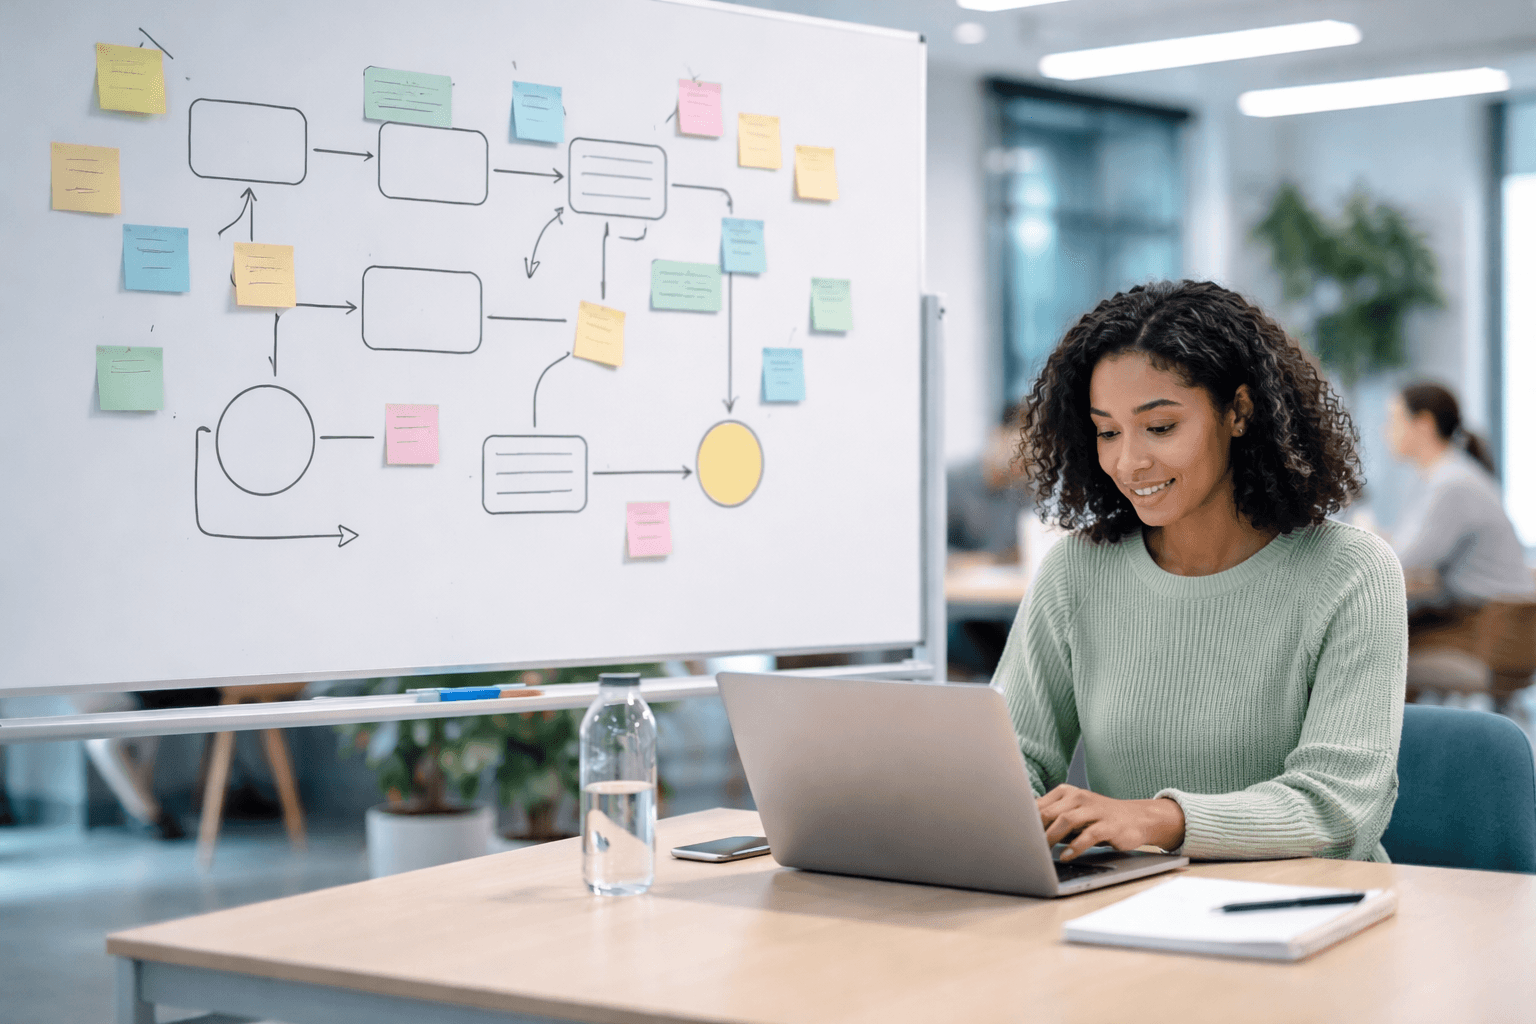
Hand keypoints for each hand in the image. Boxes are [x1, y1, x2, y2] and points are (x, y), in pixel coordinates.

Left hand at [1037, 785, 1185, 860]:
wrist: (1137, 817)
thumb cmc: (1098, 818)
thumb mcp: (1074, 813)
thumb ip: (1052, 818)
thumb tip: (1023, 830)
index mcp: (1066, 793)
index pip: (1038, 805)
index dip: (1025, 821)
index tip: (1013, 836)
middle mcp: (1078, 797)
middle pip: (1049, 812)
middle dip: (1034, 830)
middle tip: (1024, 847)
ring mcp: (1094, 809)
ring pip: (1066, 820)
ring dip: (1051, 837)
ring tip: (1042, 852)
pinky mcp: (1108, 824)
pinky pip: (1088, 835)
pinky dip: (1075, 846)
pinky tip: (1067, 856)